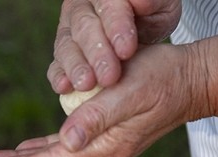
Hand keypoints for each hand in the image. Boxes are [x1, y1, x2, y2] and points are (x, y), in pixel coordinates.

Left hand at [0, 43, 208, 156]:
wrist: (192, 82)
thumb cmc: (164, 82)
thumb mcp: (130, 94)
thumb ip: (98, 118)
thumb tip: (67, 141)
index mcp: (105, 146)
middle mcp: (101, 150)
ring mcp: (103, 144)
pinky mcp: (104, 133)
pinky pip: (64, 148)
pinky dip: (41, 151)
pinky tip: (28, 151)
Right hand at [48, 0, 180, 92]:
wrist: (143, 24)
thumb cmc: (152, 13)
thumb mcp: (160, 5)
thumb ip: (150, 1)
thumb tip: (138, 1)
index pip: (109, 7)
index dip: (116, 28)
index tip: (126, 51)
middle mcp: (82, 7)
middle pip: (85, 28)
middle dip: (97, 54)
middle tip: (108, 76)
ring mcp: (69, 29)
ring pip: (67, 46)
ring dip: (76, 67)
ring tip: (86, 84)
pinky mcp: (64, 52)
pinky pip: (57, 63)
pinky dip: (59, 75)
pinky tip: (64, 87)